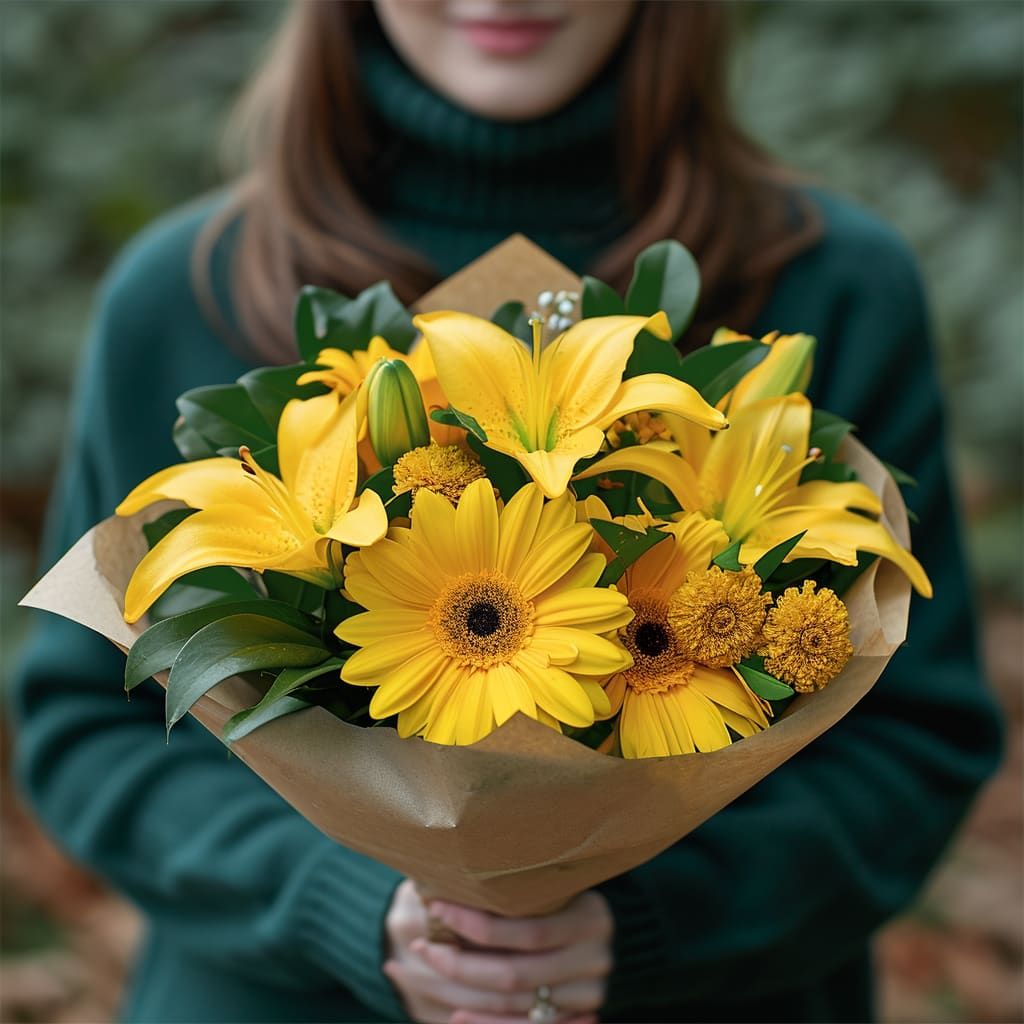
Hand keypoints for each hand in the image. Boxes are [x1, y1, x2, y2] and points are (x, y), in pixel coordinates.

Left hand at [383, 879, 612, 1023]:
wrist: (593, 935)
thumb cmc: (560, 897)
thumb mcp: (551, 885)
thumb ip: (516, 888)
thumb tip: (448, 877)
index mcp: (591, 918)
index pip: (527, 930)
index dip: (477, 924)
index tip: (437, 907)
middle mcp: (596, 960)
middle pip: (516, 973)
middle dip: (462, 963)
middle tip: (424, 946)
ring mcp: (588, 995)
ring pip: (515, 1004)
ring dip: (465, 993)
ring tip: (432, 970)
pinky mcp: (576, 1017)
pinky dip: (487, 1023)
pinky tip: (456, 1013)